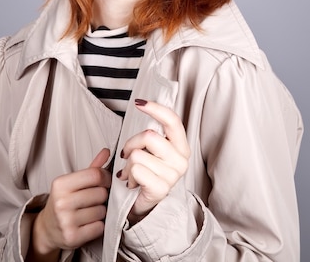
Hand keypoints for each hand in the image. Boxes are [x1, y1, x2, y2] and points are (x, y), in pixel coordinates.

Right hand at [29, 148, 111, 260]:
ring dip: (101, 212)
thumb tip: (107, 151)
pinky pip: (99, 227)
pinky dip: (98, 226)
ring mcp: (65, 221)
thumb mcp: (74, 182)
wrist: (47, 228)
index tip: (104, 182)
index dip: (106, 178)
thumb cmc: (64, 201)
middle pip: (101, 193)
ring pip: (102, 211)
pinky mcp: (72, 237)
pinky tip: (88, 224)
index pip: (95, 175)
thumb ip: (92, 167)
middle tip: (94, 200)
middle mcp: (61, 202)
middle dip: (102, 196)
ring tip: (89, 212)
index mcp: (60, 184)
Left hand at [117, 99, 190, 223]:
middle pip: (149, 136)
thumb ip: (153, 132)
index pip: (172, 120)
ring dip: (127, 164)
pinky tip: (132, 183)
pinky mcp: (161, 189)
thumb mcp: (152, 151)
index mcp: (181, 146)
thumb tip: (145, 105)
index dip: (155, 108)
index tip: (139, 102)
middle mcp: (181, 159)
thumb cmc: (146, 174)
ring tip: (132, 173)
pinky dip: (128, 176)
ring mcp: (173, 175)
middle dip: (131, 143)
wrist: (144, 206)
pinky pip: (136, 170)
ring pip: (138, 154)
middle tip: (128, 154)